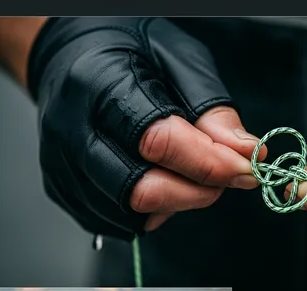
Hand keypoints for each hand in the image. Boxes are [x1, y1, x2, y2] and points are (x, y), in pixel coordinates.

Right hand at [28, 18, 265, 240]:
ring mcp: (60, 166)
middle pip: (142, 190)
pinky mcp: (63, 191)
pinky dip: (151, 211)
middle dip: (198, 191)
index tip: (246, 168)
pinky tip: (159, 179)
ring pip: (133, 214)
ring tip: (188, 172)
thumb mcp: (178, 59)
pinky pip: (118, 223)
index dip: (210, 163)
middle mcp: (70, 131)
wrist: (69, 55)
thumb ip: (210, 108)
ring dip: (177, 202)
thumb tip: (243, 152)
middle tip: (225, 176)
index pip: (159, 142)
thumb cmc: (126, 51)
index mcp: (98, 85)